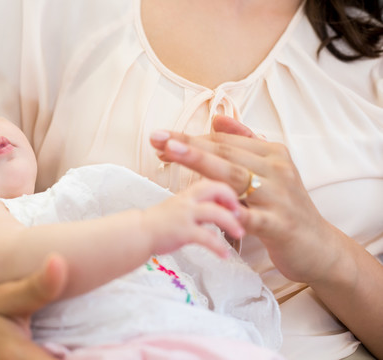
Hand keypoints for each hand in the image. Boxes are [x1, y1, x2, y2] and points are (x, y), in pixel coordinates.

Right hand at [142, 177, 244, 257]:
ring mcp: (185, 216)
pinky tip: (225, 255)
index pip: (211, 183)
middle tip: (239, 213)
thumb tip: (216, 216)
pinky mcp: (183, 232)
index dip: (226, 192)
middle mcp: (187, 202)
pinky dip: (219, 248)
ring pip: (216, 213)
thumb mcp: (178, 209)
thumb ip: (196, 209)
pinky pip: (207, 238)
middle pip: (216, 189)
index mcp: (187, 195)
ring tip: (239, 233)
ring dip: (232, 223)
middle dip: (232, 199)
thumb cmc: (158, 224)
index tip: (233, 204)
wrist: (138, 233)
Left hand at [150, 115, 336, 282]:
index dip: (191, 139)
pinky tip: (208, 202)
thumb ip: (245, 142)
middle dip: (188, 144)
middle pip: (225, 153)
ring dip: (200, 162)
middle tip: (157, 138)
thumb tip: (217, 119)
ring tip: (171, 154)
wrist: (318, 246)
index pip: (224, 141)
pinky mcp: (279, 225)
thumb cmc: (285, 206)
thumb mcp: (270, 168)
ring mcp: (278, 197)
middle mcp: (276, 170)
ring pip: (234, 175)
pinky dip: (231, 210)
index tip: (162, 138)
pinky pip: (251, 217)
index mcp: (272, 153)